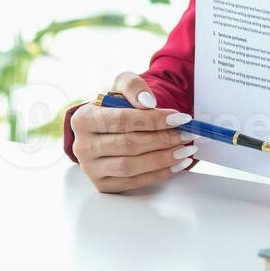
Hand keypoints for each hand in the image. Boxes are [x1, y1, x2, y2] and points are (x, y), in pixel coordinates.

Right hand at [71, 71, 196, 192]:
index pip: (122, 120)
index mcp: (83, 119)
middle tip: (186, 135)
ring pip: (131, 166)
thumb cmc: (112, 107)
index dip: (153, 120)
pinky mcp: (103, 185)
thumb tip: (148, 102)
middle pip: (128, 145)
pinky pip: (134, 182)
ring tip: (185, 150)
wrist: (101, 128)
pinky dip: (159, 174)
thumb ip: (132, 86)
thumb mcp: (119, 86)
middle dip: (163, 140)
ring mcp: (91, 169)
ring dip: (163, 159)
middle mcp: (83, 146)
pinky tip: (176, 165)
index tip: (179, 118)